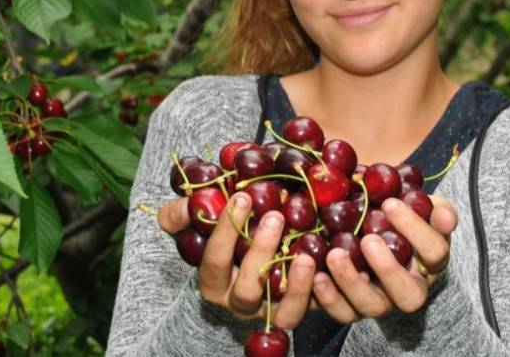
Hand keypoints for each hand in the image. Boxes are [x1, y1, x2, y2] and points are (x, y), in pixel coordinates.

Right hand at [156, 192, 316, 328]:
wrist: (267, 239)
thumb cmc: (230, 232)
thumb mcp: (201, 221)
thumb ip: (183, 213)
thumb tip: (184, 206)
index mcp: (215, 282)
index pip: (215, 262)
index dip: (226, 232)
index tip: (243, 197)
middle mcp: (243, 302)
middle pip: (249, 290)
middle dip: (260, 253)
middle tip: (276, 217)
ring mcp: (275, 309)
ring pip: (284, 312)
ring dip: (295, 286)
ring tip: (305, 255)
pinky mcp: (304, 307)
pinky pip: (315, 309)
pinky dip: (321, 292)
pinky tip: (327, 265)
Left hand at [311, 195, 457, 321]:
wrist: (370, 227)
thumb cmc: (397, 214)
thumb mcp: (418, 205)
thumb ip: (433, 207)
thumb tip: (444, 215)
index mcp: (430, 262)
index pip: (434, 252)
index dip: (416, 230)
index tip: (391, 203)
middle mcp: (410, 288)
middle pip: (409, 294)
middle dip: (389, 269)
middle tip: (369, 240)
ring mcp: (381, 302)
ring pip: (373, 306)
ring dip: (353, 282)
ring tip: (335, 254)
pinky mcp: (352, 308)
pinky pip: (342, 312)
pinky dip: (328, 297)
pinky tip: (317, 275)